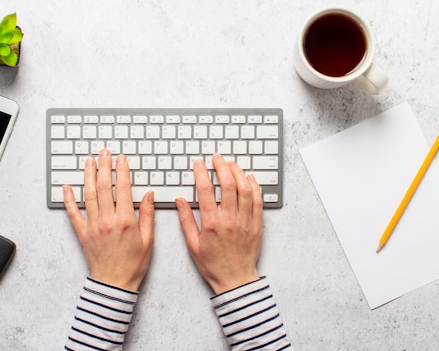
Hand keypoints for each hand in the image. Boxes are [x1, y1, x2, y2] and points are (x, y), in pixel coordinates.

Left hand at [64, 149, 154, 290]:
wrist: (115, 284)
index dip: (122, 170)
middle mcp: (108, 220)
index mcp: (126, 221)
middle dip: (104, 166)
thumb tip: (149, 195)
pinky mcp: (83, 234)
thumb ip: (148, 215)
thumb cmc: (134, 264)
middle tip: (104, 152)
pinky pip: (73, 214)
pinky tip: (67, 187)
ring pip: (89, 195)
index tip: (122, 158)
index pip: (123, 188)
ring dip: (88, 176)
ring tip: (89, 161)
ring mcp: (93, 226)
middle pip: (104, 187)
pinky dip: (69, 199)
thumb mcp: (149, 240)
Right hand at [175, 154, 262, 294]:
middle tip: (216, 158)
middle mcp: (229, 219)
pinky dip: (254, 187)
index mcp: (211, 224)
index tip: (199, 164)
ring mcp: (245, 221)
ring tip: (231, 164)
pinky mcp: (256, 225)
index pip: (205, 190)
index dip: (201, 172)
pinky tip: (249, 179)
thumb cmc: (213, 265)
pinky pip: (258, 201)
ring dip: (238, 172)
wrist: (235, 280)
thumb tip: (180, 200)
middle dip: (221, 166)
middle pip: (227, 184)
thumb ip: (186, 220)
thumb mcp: (192, 245)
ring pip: (244, 189)